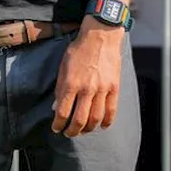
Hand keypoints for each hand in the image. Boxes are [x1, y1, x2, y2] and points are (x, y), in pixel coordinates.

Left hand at [51, 19, 124, 136]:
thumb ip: (60, 87)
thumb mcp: (63, 66)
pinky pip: (111, 111)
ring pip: (96, 118)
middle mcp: (87, 89)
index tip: (56, 128)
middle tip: (69, 133)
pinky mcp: (114, 88)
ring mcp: (102, 89)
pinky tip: (102, 126)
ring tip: (83, 130)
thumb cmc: (79, 50)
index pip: (63, 112)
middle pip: (79, 120)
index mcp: (71, 83)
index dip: (58, 124)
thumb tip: (56, 106)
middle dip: (72, 131)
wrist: (100, 36)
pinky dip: (107, 122)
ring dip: (88, 129)